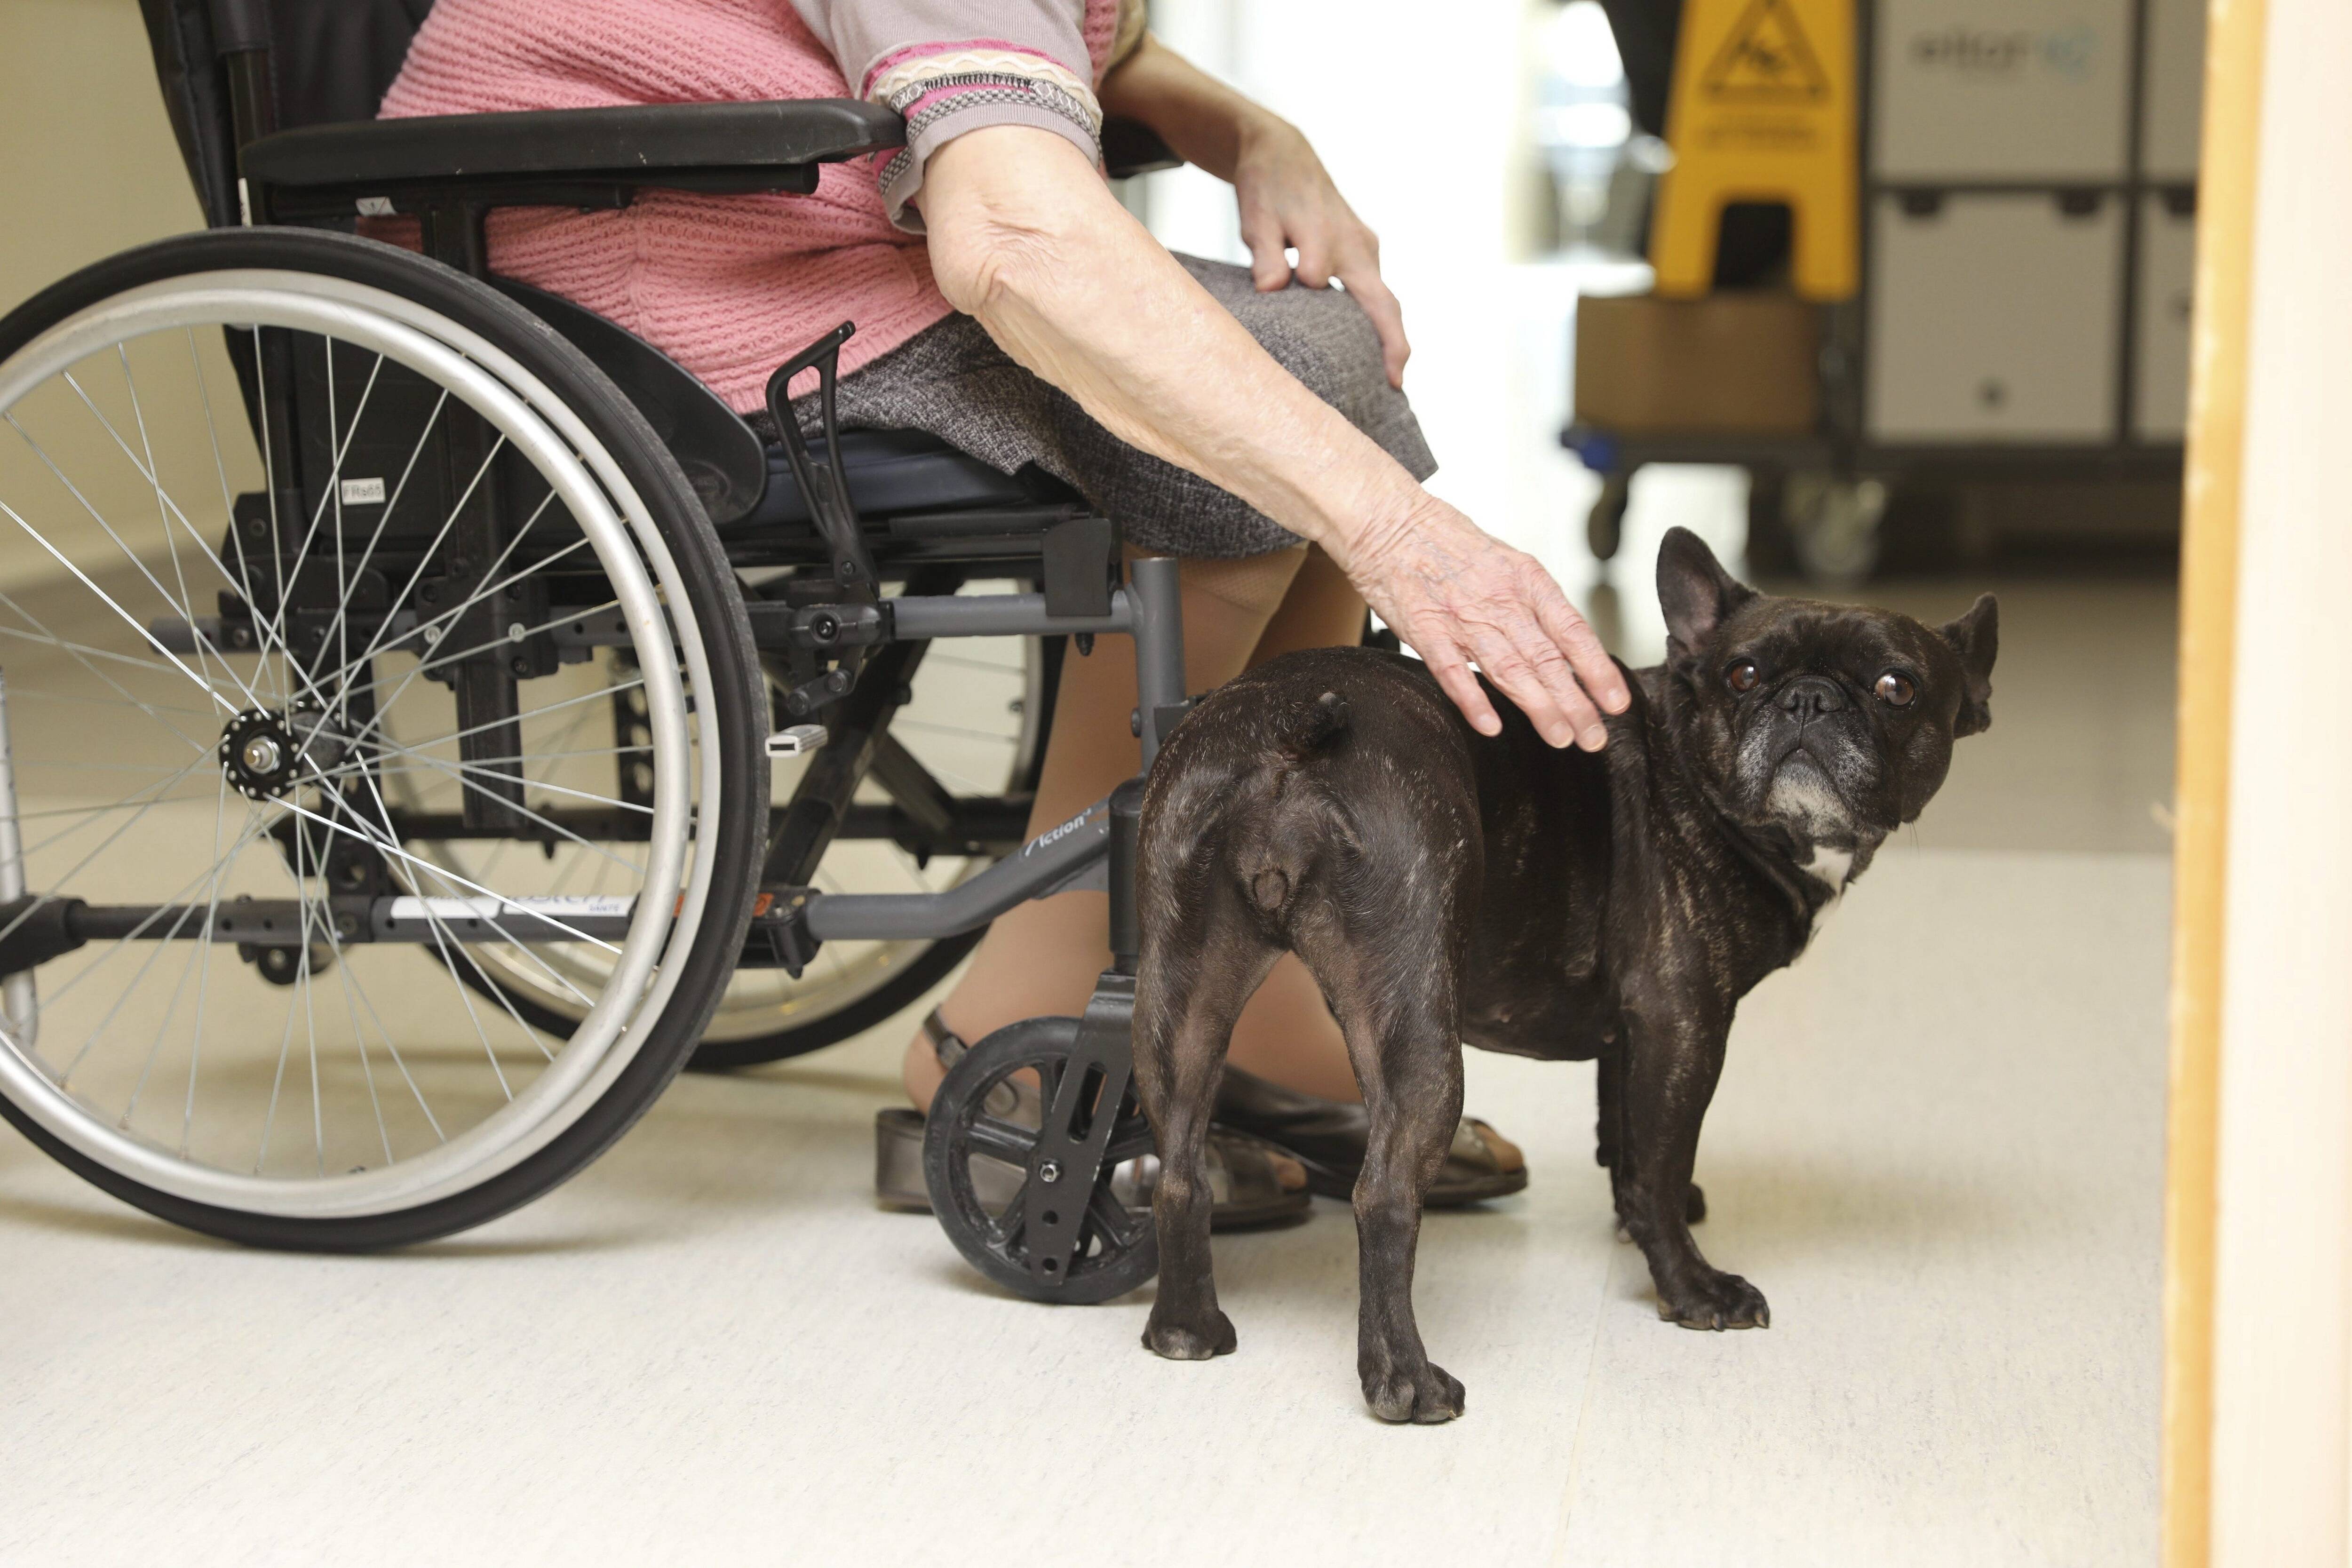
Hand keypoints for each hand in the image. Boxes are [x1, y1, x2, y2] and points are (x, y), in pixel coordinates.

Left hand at [1232, 117, 1409, 387]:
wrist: (1285, 156)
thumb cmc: (1269, 189)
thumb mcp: (1257, 217)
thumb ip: (1266, 254)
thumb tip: (1273, 287)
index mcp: (1326, 234)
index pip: (1317, 276)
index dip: (1300, 290)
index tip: (1279, 304)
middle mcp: (1356, 244)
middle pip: (1383, 301)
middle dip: (1392, 344)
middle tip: (1394, 385)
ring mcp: (1365, 249)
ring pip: (1383, 301)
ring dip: (1389, 338)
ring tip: (1388, 379)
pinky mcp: (1364, 253)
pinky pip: (1377, 294)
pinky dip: (1378, 323)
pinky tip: (1374, 351)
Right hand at [1345, 497, 1629, 749]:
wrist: (1389, 520)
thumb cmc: (1446, 542)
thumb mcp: (1504, 563)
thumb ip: (1531, 605)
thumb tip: (1563, 647)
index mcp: (1526, 581)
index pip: (1573, 632)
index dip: (1598, 670)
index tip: (1616, 702)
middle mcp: (1500, 600)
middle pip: (1547, 659)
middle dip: (1576, 703)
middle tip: (1594, 737)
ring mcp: (1462, 617)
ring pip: (1509, 668)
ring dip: (1538, 707)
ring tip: (1561, 737)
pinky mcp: (1425, 629)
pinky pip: (1452, 670)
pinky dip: (1472, 699)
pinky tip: (1490, 726)